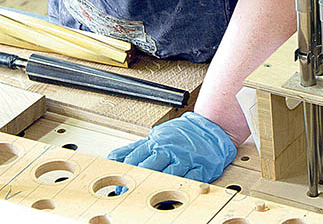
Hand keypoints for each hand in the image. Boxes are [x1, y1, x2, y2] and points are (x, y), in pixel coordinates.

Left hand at [107, 112, 236, 182]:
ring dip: (160, 184)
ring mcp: (185, 158)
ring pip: (170, 172)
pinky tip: (178, 193)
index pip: (135, 158)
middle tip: (130, 193)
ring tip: (150, 196)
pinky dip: (185, 186)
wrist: (209, 126)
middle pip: (150, 166)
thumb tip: (113, 158)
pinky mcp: (201, 166)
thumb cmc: (180, 134)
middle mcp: (169, 150)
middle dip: (139, 180)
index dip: (124, 173)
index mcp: (155, 144)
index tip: (118, 186)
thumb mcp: (154, 137)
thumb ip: (135, 149)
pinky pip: (192, 178)